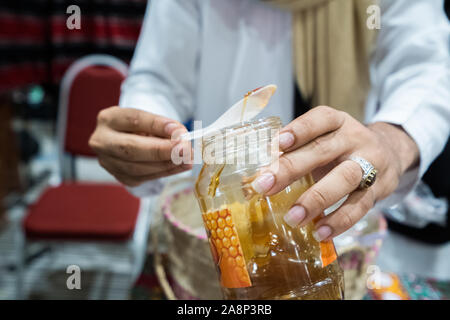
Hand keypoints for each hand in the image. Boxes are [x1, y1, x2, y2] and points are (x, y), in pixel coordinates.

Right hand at [89, 106, 191, 185]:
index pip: (134, 120)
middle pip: (131, 148)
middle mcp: (102, 141)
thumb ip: (164, 127)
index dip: (157, 125)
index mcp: (109, 119)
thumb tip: (181, 136)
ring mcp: (108, 162)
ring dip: (166, 165)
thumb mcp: (149, 120)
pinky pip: (143, 178)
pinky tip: (179, 167)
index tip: (179, 130)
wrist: (127, 139)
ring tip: (187, 160)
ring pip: (137, 168)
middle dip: (161, 150)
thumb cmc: (141, 127)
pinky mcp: (119, 176)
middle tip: (184, 150)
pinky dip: (164, 172)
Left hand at [251, 106, 418, 239]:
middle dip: (291, 168)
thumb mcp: (325, 139)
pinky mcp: (379, 189)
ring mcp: (370, 163)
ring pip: (344, 179)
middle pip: (323, 150)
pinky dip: (338, 220)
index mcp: (338, 122)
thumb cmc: (343, 148)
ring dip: (316, 199)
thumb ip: (298, 151)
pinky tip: (319, 232)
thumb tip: (259, 175)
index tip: (277, 143)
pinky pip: (359, 206)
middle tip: (265, 186)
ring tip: (292, 217)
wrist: (392, 153)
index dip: (299, 130)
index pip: (320, 120)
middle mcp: (354, 139)